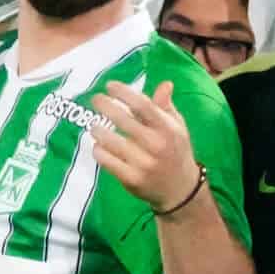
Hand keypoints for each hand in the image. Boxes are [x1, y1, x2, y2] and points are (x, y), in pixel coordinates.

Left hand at [90, 80, 197, 211]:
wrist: (180, 190)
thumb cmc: (176, 151)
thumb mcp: (177, 128)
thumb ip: (166, 107)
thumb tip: (165, 84)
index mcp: (168, 129)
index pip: (143, 105)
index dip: (124, 93)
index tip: (110, 85)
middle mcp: (156, 145)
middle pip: (124, 121)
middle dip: (105, 106)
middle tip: (96, 99)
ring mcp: (143, 163)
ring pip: (111, 141)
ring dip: (98, 130)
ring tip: (94, 126)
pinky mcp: (132, 179)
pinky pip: (107, 161)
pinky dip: (99, 151)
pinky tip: (98, 146)